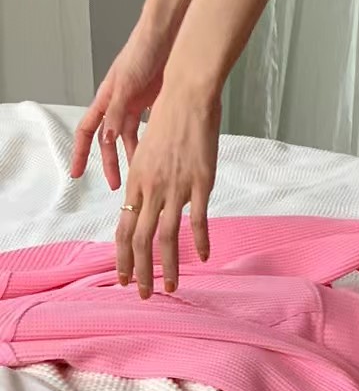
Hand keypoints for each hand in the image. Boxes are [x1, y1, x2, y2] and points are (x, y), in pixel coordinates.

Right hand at [71, 19, 171, 188]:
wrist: (169, 35)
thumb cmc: (143, 52)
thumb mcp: (126, 84)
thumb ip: (117, 111)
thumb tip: (107, 140)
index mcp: (106, 99)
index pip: (87, 130)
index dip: (80, 152)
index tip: (76, 173)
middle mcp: (118, 103)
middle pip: (109, 139)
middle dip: (111, 162)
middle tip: (118, 185)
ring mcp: (136, 103)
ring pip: (130, 136)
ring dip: (133, 155)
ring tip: (141, 175)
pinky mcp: (154, 101)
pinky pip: (149, 127)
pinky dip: (150, 141)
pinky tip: (156, 155)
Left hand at [116, 84, 220, 297]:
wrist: (187, 96)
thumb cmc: (169, 119)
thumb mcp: (148, 152)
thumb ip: (147, 180)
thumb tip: (147, 202)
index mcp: (136, 182)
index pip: (123, 228)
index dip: (122, 258)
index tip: (124, 278)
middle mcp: (151, 189)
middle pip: (139, 240)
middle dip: (140, 271)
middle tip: (144, 294)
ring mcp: (176, 187)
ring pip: (166, 236)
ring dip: (167, 266)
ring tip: (169, 287)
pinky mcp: (200, 183)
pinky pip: (198, 219)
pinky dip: (200, 240)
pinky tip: (205, 257)